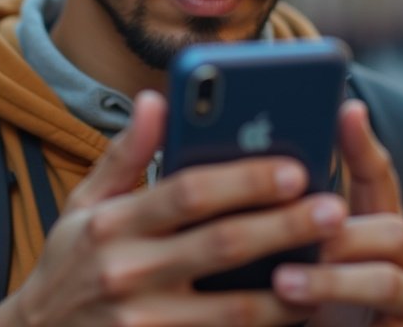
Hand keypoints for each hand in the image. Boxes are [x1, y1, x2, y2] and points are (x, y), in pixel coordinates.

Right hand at [0, 90, 348, 326]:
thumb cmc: (68, 265)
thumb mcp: (82, 206)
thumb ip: (125, 155)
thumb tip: (157, 99)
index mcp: (112, 224)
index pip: (187, 193)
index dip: (244, 180)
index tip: (294, 168)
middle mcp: (127, 273)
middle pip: (221, 246)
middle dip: (283, 226)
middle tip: (333, 209)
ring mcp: (144, 323)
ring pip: (235, 309)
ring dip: (290, 288)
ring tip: (333, 266)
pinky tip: (299, 310)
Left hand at [274, 100, 402, 325]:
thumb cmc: (325, 314)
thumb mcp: (310, 266)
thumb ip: (296, 226)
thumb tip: (249, 180)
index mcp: (388, 229)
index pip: (380, 177)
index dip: (363, 144)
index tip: (345, 109)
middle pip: (390, 227)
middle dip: (336, 232)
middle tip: (290, 235)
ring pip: (387, 279)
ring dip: (331, 281)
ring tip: (283, 283)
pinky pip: (391, 323)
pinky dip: (343, 319)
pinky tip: (310, 323)